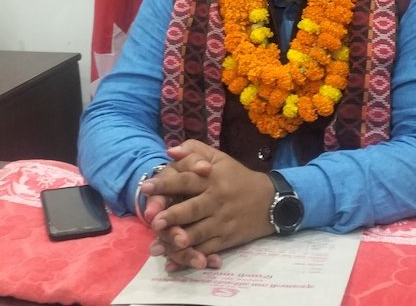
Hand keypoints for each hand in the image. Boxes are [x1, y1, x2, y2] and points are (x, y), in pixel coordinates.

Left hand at [143, 140, 274, 270]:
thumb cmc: (237, 177)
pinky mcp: (226, 240)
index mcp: (211, 179)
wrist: (270, 201)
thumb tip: (170, 151)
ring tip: (158, 246)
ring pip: (198, 233)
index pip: (187, 180)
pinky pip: (207, 250)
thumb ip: (194, 150)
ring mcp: (221, 222)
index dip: (166, 183)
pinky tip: (173, 264)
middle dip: (173, 216)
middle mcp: (216, 201)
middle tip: (154, 222)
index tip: (146, 187)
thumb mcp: (219, 158)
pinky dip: (190, 258)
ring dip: (178, 241)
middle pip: (192, 209)